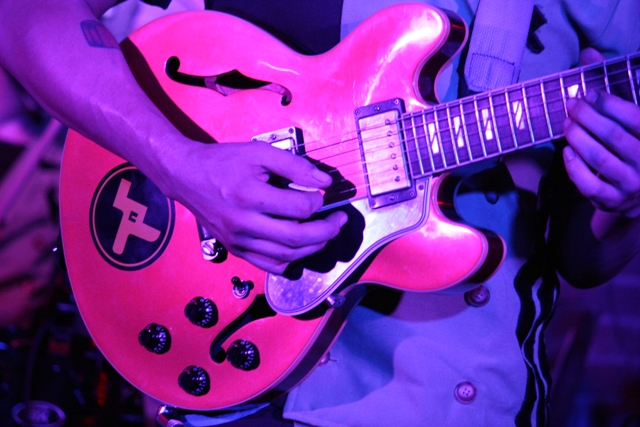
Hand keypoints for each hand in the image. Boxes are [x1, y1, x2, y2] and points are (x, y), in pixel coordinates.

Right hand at [161, 140, 347, 273]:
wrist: (186, 176)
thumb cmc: (223, 162)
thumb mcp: (259, 152)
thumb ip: (294, 165)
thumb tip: (325, 182)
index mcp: (250, 196)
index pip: (299, 208)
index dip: (318, 201)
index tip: (321, 193)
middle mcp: (244, 223)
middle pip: (297, 238)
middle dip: (327, 231)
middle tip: (339, 220)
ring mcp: (239, 241)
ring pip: (287, 256)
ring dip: (313, 246)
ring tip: (324, 232)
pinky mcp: (236, 249)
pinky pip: (270, 265)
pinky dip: (291, 260)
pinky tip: (300, 246)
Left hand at [563, 48, 639, 218]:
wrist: (638, 189)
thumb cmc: (632, 142)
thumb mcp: (629, 115)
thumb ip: (612, 84)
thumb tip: (588, 53)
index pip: (636, 117)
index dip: (610, 104)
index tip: (590, 93)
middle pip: (614, 136)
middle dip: (589, 118)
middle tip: (571, 106)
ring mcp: (631, 184)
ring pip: (600, 159)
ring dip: (578, 138)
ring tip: (566, 124)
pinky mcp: (611, 200)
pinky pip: (590, 185)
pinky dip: (575, 168)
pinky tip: (566, 152)